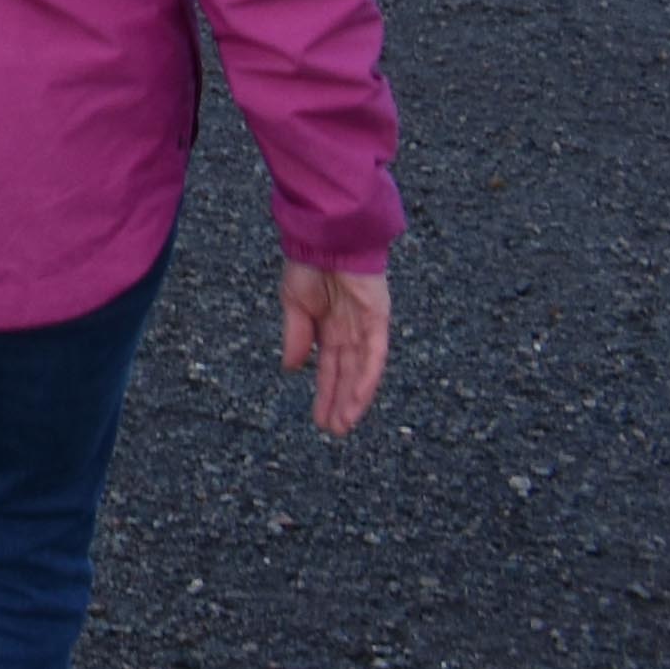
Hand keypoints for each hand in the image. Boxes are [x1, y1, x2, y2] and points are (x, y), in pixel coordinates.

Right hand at [279, 263, 390, 436]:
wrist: (323, 237)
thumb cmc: (308, 264)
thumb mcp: (294, 304)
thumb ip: (296, 337)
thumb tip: (291, 369)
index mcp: (330, 327)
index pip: (330, 368)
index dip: (325, 393)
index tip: (318, 419)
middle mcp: (351, 331)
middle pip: (348, 374)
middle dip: (340, 402)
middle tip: (334, 430)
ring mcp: (366, 327)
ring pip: (362, 370)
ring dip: (354, 398)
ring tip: (344, 423)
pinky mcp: (378, 319)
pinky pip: (375, 354)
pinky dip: (368, 376)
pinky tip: (358, 397)